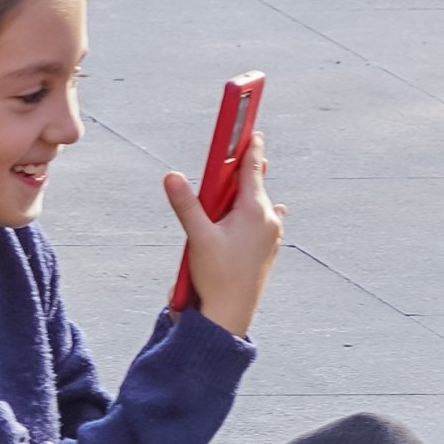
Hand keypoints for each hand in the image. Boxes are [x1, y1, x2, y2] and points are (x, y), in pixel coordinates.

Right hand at [165, 129, 286, 338]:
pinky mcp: (269, 249)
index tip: (252, 129)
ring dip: (250, 192)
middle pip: (257, 184)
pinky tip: (263, 211)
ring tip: (243, 178)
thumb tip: (171, 175)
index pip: (252, 169)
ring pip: (260, 204)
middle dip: (248, 168)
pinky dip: (256, 212)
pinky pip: (264, 221)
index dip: (250, 147)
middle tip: (246, 146)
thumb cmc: (217, 276)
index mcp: (254, 210)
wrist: (231, 314)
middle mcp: (268, 219)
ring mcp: (271, 235)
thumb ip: (186, 204)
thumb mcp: (197, 237)